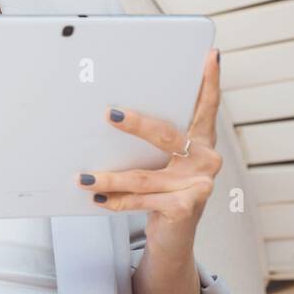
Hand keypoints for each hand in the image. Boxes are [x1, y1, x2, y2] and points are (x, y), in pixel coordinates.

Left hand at [76, 48, 222, 253]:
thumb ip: (152, 143)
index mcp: (201, 141)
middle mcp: (205, 159)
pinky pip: (141, 200)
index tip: (210, 55)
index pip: (207, 107)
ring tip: (83, 178)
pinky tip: (97, 198)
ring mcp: (198, 184)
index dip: (210, 81)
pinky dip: (115, 200)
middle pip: (166, 135)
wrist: (174, 238)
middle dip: (135, 124)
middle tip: (109, 114)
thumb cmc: (163, 191)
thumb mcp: (162, 164)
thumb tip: (111, 116)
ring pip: (142, 176)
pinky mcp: (185, 207)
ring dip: (109, 177)